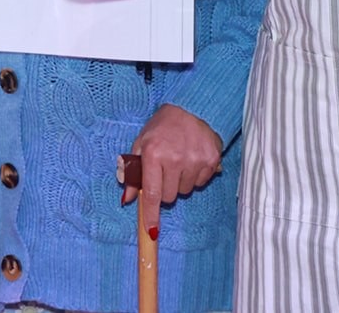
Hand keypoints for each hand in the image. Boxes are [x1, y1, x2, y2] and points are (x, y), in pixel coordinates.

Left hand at [120, 103, 222, 236]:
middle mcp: (174, 159)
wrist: (192, 107)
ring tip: (179, 160)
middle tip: (164, 170)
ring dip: (180, 182)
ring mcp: (195, 160)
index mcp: (153, 154)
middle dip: (164, 189)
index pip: (151, 193)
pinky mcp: (212, 160)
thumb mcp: (141, 144)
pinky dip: (195, 176)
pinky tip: (192, 159)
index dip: (151, 215)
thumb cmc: (162, 126)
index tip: (151, 231)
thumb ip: (132, 173)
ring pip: (185, 191)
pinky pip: (200, 183)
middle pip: (168, 196)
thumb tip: (127, 200)